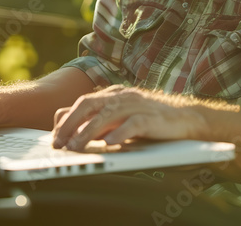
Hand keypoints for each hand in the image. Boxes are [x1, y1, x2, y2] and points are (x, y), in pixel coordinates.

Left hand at [51, 85, 203, 150]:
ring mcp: (137, 105)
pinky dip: (120, 133)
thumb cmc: (150, 121)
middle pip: (89, 104)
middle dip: (71, 123)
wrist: (184, 118)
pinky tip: (110, 143)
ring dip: (89, 131)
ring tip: (77, 146)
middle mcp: (123, 96)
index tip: (55, 138)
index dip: (66, 119)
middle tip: (59, 142)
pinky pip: (133, 124)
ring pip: (107, 114)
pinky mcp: (151, 117)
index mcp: (114, 94)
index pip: (83, 102)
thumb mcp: (121, 118)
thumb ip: (99, 121)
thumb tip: (72, 132)